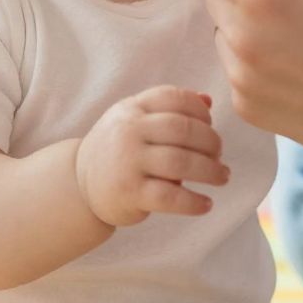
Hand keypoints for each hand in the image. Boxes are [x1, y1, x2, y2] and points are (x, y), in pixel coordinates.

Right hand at [75, 87, 229, 226]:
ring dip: (210, 171)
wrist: (80, 184)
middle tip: (219, 155)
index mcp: (132, 108)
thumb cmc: (118, 149)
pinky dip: (193, 202)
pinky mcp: (130, 192)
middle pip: (182, 129)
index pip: (174, 98)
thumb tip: (208, 100)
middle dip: (211, 142)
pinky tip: (205, 204)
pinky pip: (170, 197)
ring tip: (222, 177)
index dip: (200, 112)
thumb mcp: (135, 120)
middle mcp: (128, 130)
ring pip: (180, 161)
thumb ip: (168, 109)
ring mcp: (127, 161)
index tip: (209, 126)